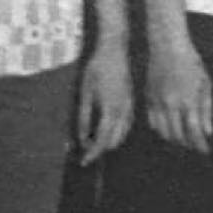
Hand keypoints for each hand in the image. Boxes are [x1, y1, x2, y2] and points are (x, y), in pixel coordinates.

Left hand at [76, 44, 133, 163]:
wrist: (114, 50)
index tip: (84, 162)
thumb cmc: (96, 69)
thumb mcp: (85, 92)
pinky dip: (115, 133)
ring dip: (107, 141)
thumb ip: (83, 116)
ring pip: (121, 135)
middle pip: (113, 141)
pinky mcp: (131, 103)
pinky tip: (104, 128)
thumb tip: (81, 137)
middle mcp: (123, 112)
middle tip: (83, 147)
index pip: (102, 140)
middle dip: (99, 148)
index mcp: (110, 110)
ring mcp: (130, 107)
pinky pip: (126, 126)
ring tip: (91, 139)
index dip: (92, 153)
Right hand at [145, 36, 212, 153]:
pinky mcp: (149, 97)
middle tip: (195, 145)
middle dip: (188, 143)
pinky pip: (152, 121)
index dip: (200, 144)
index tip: (205, 150)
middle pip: (178, 135)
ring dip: (174, 138)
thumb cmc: (191, 63)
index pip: (194, 132)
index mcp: (188, 101)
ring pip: (163, 131)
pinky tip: (169, 128)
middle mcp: (171, 104)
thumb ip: (206, 110)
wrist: (167, 46)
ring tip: (183, 139)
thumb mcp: (205, 84)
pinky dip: (160, 129)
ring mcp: (158, 102)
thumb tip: (207, 132)